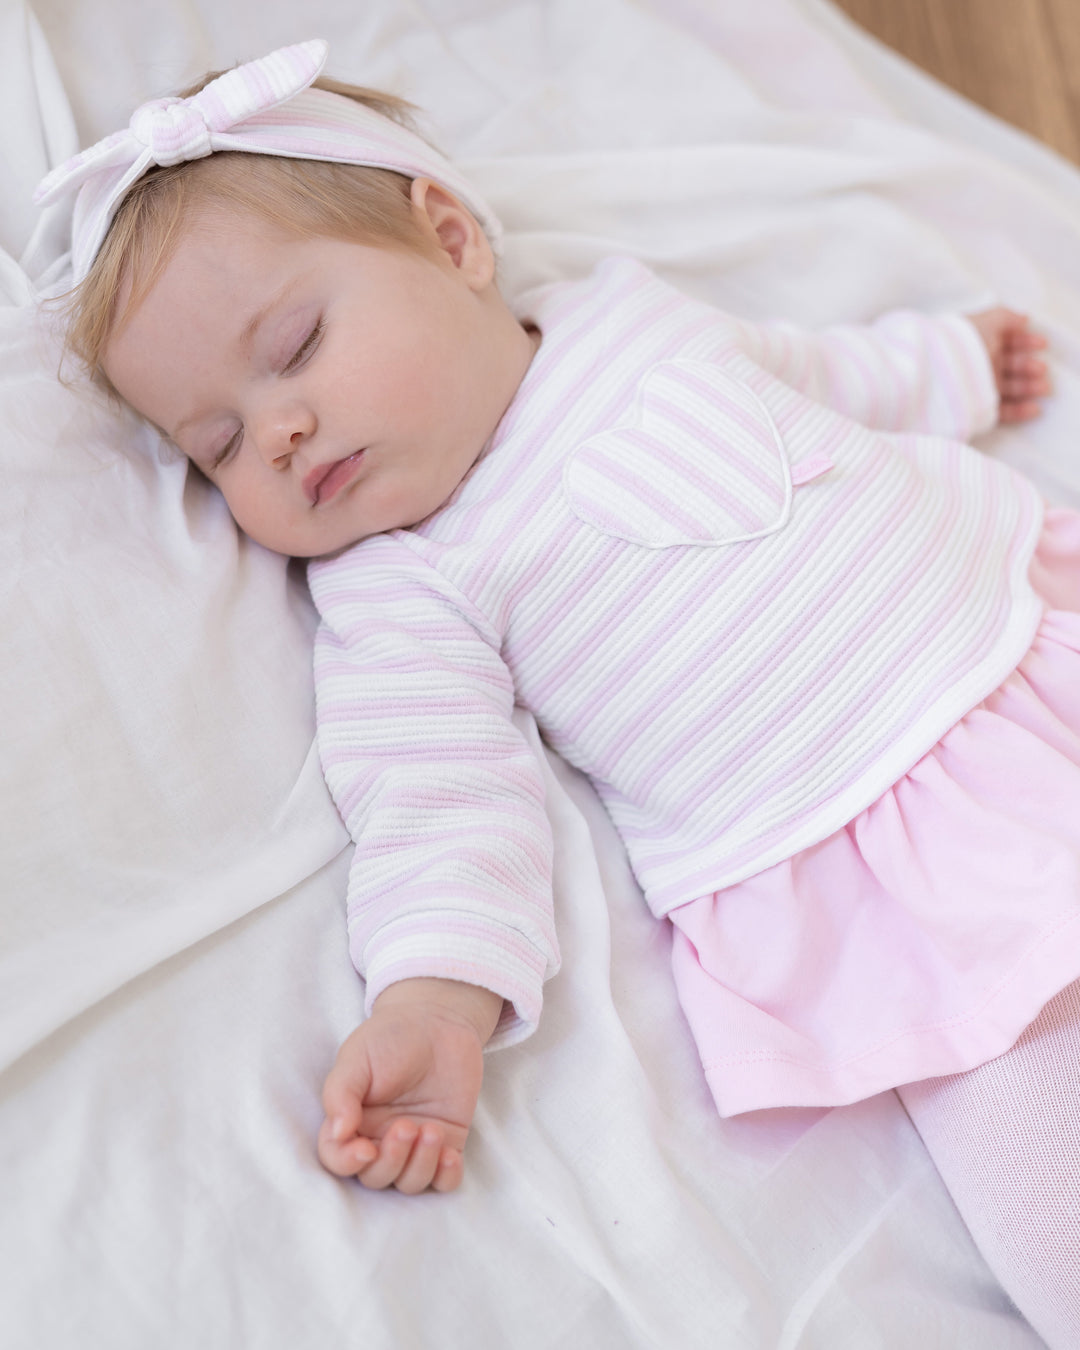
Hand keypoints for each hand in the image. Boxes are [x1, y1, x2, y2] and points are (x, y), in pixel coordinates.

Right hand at [318, 978, 503, 1193]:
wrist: (439, 1022)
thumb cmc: (391, 1037)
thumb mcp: (358, 1056)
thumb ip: (341, 1092)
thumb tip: (339, 1132)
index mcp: (351, 1121)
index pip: (337, 1158)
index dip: (347, 1162)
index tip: (365, 1149)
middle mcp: (379, 1139)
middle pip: (375, 1177)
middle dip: (391, 1160)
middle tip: (406, 1126)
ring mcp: (414, 1146)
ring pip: (409, 1183)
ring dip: (420, 1166)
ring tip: (432, 1130)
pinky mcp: (447, 1144)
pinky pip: (444, 1181)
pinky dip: (446, 1177)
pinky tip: (450, 1155)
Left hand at [967, 307, 1050, 422]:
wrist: (937, 372)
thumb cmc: (961, 342)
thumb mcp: (985, 322)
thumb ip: (1006, 318)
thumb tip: (1025, 318)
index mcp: (980, 342)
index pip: (1006, 341)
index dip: (1025, 341)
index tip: (1042, 343)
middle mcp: (979, 364)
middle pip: (1009, 365)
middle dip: (1029, 367)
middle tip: (1041, 369)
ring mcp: (978, 386)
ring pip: (1008, 388)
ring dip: (1028, 388)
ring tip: (1043, 388)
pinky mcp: (976, 407)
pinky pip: (1000, 411)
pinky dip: (1019, 411)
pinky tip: (1035, 408)